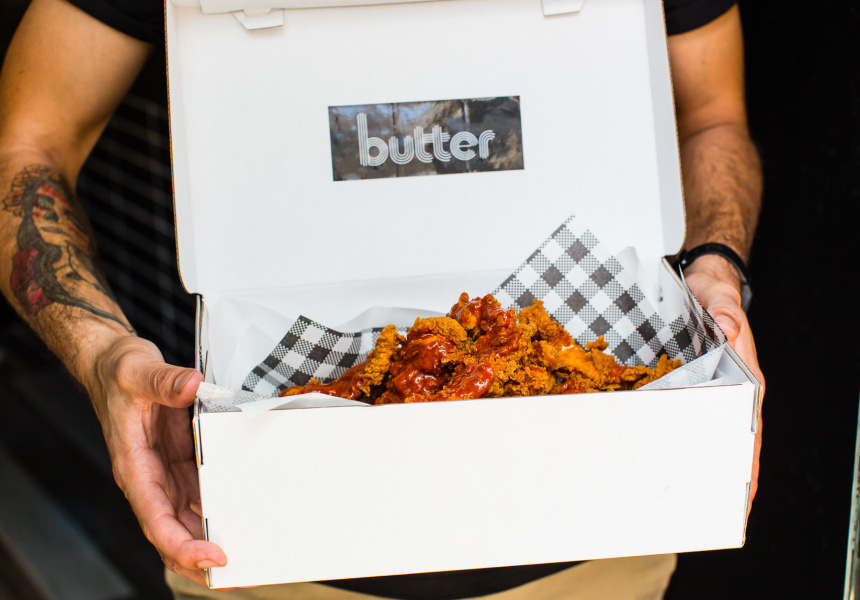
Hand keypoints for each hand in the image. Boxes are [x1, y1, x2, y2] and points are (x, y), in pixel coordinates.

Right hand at [87, 335, 226, 585]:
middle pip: (173, 531)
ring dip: (211, 538)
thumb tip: (190, 385)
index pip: (156, 519)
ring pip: (188, 518)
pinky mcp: (178, 461)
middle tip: (237, 571)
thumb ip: (163, 381)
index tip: (212, 556)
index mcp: (133, 465)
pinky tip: (241, 516)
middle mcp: (149, 477)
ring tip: (247, 552)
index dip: (182, 545)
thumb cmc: (119, 372)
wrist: (113, 364)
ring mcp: (164, 471)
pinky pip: (198, 493)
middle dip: (200, 557)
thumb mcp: (137, 371)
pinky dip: (216, 509)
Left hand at [683, 255, 763, 513]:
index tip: (742, 496)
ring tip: (670, 490)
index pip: (749, 429)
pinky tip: (651, 448)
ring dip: (688, 457)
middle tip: (697, 507)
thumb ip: (725, 310)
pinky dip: (668, 431)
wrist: (700, 282)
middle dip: (715, 473)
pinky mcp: (684, 382)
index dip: (746, 463)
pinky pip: (677, 412)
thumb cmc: (714, 294)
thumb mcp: (719, 297)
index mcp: (745, 378)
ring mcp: (705, 388)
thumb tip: (729, 327)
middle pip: (722, 439)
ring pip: (698, 430)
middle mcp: (726, 389)